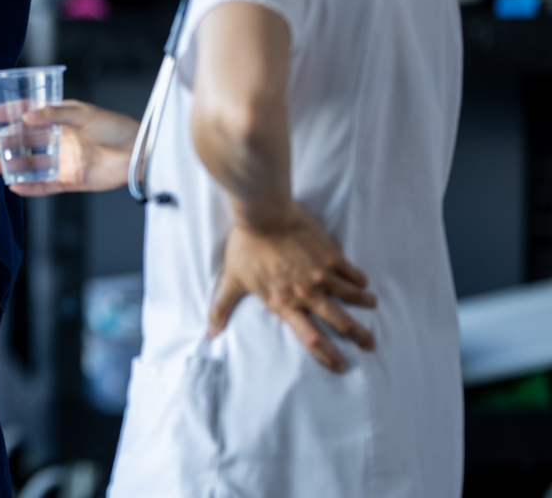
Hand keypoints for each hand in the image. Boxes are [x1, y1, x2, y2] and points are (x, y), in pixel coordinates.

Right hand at [0, 99, 135, 195]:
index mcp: (62, 119)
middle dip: (6, 142)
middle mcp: (60, 139)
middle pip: (27, 141)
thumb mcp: (84, 114)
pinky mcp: (71, 180)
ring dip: (13, 165)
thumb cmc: (117, 128)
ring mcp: (64, 160)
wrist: (139, 153)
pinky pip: (46, 185)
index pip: (31, 114)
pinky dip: (30, 187)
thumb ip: (54, 115)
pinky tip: (15, 185)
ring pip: (32, 164)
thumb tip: (27, 116)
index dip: (11, 113)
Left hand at [208, 204, 376, 372]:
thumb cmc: (245, 246)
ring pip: (352, 297)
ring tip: (371, 306)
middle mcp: (307, 294)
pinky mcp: (332, 256)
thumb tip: (209, 334)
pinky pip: (352, 273)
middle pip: (340, 322)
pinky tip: (363, 283)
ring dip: (364, 304)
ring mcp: (322, 275)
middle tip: (371, 344)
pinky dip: (360, 280)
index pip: (310, 339)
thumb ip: (221, 308)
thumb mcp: (231, 280)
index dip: (327, 356)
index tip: (341, 367)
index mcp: (284, 303)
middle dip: (358, 336)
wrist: (263, 215)